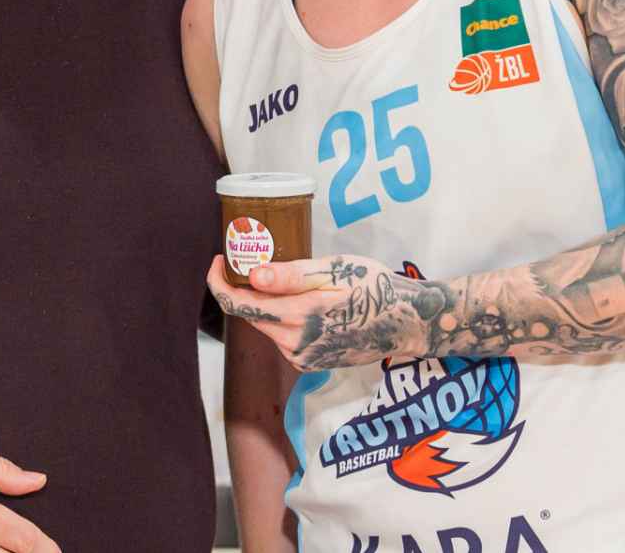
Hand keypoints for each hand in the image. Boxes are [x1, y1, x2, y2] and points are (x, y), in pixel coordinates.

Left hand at [206, 254, 451, 371]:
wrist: (406, 324)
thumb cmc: (374, 288)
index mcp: (298, 315)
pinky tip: (304, 304)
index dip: (220, 283)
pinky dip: (282, 319)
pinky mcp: (309, 364)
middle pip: (251, 315)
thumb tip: (253, 276)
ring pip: (266, 326)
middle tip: (253, 260)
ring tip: (287, 280)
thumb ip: (291, 276)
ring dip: (266, 304)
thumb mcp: (335, 270)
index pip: (239, 305)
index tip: (218, 260)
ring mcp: (302, 358)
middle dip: (244, 289)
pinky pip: (282, 338)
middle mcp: (294, 343)